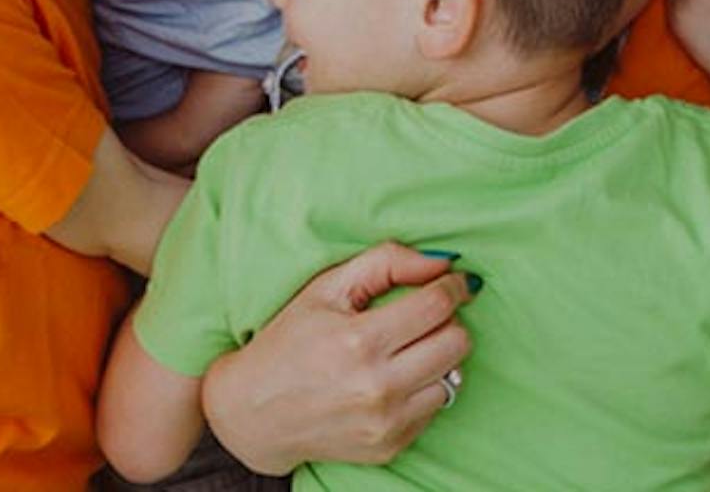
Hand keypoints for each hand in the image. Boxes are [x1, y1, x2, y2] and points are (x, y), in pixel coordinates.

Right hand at [199, 243, 475, 472]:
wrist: (253, 413)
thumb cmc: (289, 341)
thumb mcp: (326, 288)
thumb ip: (386, 263)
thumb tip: (441, 262)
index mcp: (359, 341)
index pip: (437, 305)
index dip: (454, 286)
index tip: (456, 282)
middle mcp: (377, 387)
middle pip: (456, 342)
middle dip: (448, 321)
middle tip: (425, 316)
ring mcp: (385, 423)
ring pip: (453, 377)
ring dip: (438, 357)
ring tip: (406, 349)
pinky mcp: (389, 446)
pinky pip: (434, 409)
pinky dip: (423, 388)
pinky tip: (393, 379)